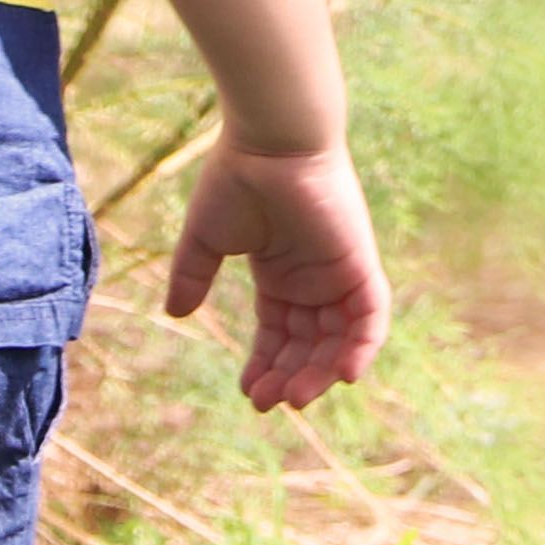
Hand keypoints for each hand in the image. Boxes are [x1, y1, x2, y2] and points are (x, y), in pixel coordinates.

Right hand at [159, 135, 387, 410]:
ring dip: (320, 372)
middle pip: (308, 344)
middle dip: (291, 377)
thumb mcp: (206, 240)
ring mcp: (339, 273)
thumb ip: (193, 276)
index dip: (266, 365)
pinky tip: (342, 375)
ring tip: (294, 398)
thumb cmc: (236, 179)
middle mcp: (314, 279)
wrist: (269, 142)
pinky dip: (362, 347)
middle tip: (268, 403)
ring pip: (338, 339)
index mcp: (282, 275)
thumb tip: (174, 313)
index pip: (279, 334)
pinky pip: (370, 317)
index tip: (249, 393)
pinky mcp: (360, 264)